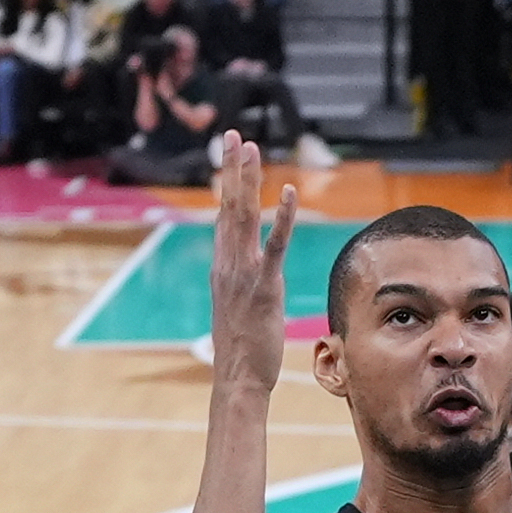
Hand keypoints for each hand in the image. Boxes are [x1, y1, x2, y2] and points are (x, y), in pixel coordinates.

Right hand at [207, 130, 296, 392]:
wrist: (238, 377)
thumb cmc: (241, 350)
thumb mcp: (236, 308)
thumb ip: (238, 285)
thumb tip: (242, 278)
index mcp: (222, 267)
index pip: (223, 216)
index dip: (227, 184)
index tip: (229, 156)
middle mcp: (228, 264)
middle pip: (228, 206)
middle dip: (232, 169)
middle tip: (233, 136)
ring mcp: (244, 273)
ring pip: (245, 216)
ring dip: (249, 180)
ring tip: (251, 148)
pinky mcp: (265, 286)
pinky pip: (276, 245)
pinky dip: (283, 217)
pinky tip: (289, 193)